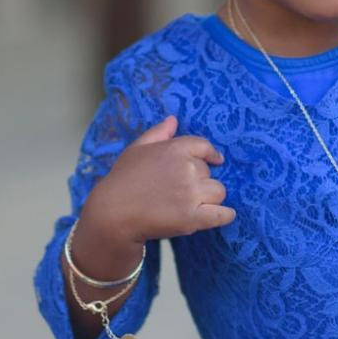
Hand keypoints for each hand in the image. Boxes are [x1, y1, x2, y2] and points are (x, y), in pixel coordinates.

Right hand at [83, 115, 234, 244]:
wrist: (112, 214)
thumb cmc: (122, 180)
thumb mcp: (136, 149)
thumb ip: (158, 133)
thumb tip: (174, 120)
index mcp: (175, 149)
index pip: (205, 147)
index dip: (211, 155)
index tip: (216, 161)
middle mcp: (187, 169)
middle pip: (210, 172)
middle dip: (200, 180)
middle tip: (181, 190)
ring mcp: (191, 194)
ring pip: (219, 192)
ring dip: (210, 198)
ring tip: (194, 204)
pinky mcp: (192, 218)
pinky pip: (222, 214)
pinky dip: (225, 215)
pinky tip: (223, 215)